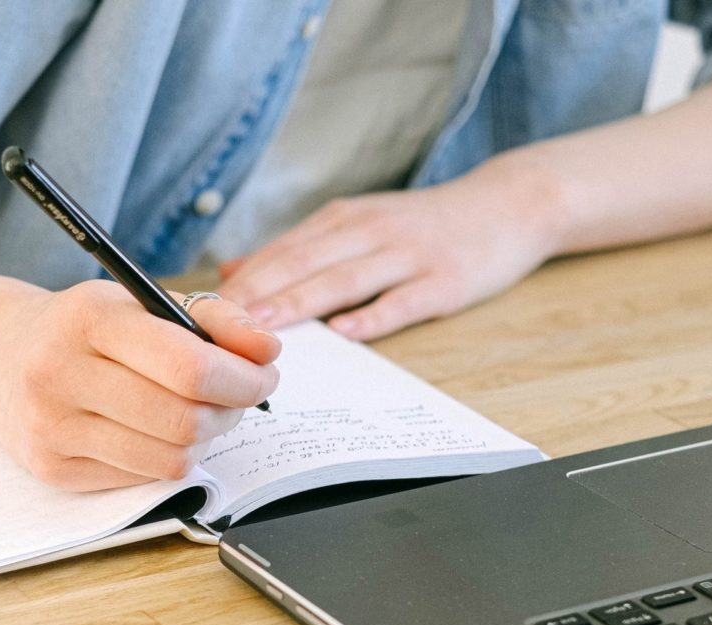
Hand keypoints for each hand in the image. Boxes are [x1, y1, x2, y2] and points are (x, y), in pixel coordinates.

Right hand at [0, 281, 279, 490]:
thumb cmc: (85, 329)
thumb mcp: (141, 302)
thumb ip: (214, 318)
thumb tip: (266, 349)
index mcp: (88, 318)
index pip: (189, 366)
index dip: (242, 378)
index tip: (263, 374)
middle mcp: (60, 373)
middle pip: (185, 420)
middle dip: (231, 411)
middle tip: (239, 397)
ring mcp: (51, 427)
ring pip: (170, 459)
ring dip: (204, 439)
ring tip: (199, 413)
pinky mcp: (52, 469)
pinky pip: (143, 478)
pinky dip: (166, 457)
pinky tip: (155, 431)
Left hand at [217, 166, 558, 340]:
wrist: (508, 204)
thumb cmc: (423, 224)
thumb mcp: (357, 223)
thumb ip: (297, 249)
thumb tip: (232, 271)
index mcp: (343, 219)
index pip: (282, 250)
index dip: (242, 281)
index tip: (203, 309)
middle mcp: (370, 231)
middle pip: (304, 263)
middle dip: (258, 294)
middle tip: (217, 324)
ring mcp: (409, 255)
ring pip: (345, 279)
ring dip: (301, 302)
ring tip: (265, 328)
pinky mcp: (445, 280)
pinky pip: (404, 300)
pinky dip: (374, 315)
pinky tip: (346, 332)